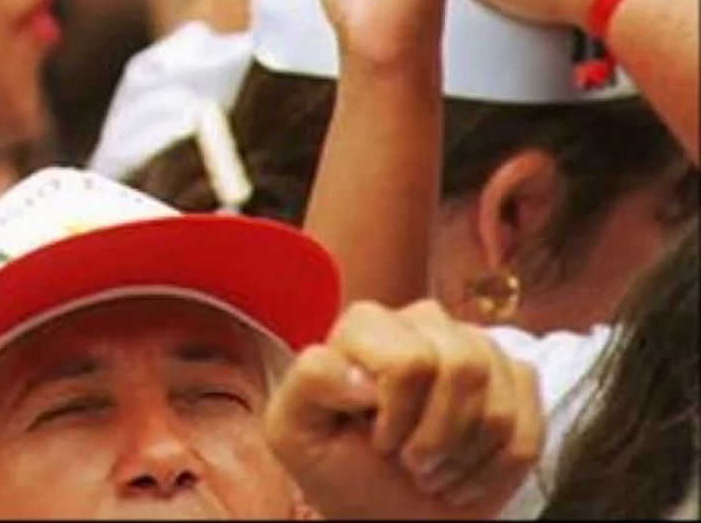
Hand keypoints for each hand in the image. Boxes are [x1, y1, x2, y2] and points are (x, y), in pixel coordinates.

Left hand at [267, 300, 541, 518]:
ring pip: (497, 404)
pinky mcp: (517, 381)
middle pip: (462, 368)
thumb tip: (362, 374)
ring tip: (432, 470)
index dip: (398, 415)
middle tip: (409, 462)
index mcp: (367, 326)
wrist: (390, 511)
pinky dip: (495, 470)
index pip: (410, 359)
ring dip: (463, 457)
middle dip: (436, 437)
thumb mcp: (297, 432)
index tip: (378, 441)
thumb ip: (309, 384)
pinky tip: (464, 473)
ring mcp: (477, 348)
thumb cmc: (340, 469)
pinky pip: (528, 428)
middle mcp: (424, 322)